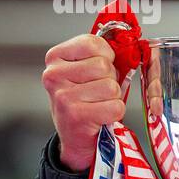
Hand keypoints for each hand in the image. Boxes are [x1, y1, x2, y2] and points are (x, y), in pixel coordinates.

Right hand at [41, 34, 124, 172]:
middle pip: (104, 66)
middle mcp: (54, 75)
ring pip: (111, 87)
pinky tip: (100, 115)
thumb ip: (99, 55)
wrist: (75, 136)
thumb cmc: (83, 99)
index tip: (98, 69)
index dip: (106, 56)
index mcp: (55, 57)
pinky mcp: (76, 116)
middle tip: (97, 92)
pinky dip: (114, 112)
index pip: (92, 43)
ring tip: (98, 104)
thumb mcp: (83, 70)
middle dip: (110, 80)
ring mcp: (63, 96)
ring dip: (113, 98)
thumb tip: (125, 45)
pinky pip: (115, 107)